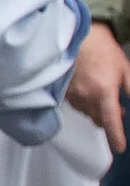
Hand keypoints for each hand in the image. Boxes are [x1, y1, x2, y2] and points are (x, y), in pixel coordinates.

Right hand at [68, 19, 128, 154]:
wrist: (78, 37)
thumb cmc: (103, 51)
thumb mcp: (125, 70)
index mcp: (104, 92)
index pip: (111, 121)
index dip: (116, 136)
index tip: (119, 148)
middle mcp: (86, 97)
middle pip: (98, 119)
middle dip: (107, 117)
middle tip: (116, 106)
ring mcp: (71, 94)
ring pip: (86, 112)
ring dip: (95, 109)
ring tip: (100, 93)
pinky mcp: (62, 91)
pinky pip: (76, 104)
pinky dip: (83, 101)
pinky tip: (87, 89)